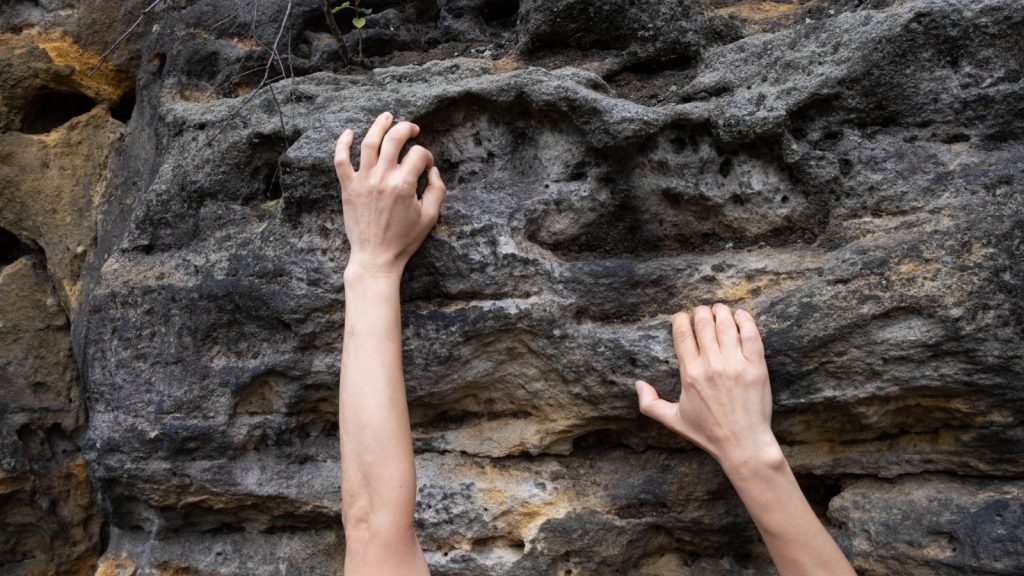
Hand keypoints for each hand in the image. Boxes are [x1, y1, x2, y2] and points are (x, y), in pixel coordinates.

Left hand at [334, 111, 446, 277]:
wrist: (376, 257)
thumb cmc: (404, 240)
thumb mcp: (430, 217)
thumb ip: (437, 190)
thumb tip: (433, 170)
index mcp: (405, 184)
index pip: (419, 155)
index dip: (426, 156)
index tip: (426, 166)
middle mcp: (383, 177)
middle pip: (395, 139)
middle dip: (407, 128)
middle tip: (412, 129)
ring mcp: (363, 180)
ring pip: (369, 142)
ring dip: (379, 125)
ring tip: (387, 116)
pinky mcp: (348, 187)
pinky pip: (341, 159)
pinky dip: (343, 143)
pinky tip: (349, 133)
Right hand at [636, 304, 780, 471]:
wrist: (743, 445)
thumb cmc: (708, 434)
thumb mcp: (673, 420)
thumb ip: (650, 404)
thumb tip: (638, 384)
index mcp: (690, 374)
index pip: (682, 333)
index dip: (680, 318)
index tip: (682, 317)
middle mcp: (712, 366)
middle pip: (703, 322)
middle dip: (700, 312)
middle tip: (702, 313)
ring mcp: (736, 365)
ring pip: (726, 324)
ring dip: (721, 312)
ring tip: (720, 310)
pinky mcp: (756, 368)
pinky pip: (751, 335)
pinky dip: (745, 321)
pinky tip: (740, 316)